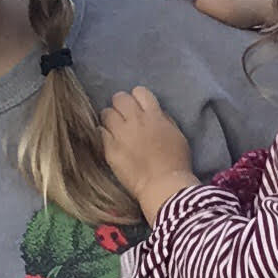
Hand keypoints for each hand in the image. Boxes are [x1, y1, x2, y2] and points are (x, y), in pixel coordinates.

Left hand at [99, 85, 195, 215]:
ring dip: (110, 119)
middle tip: (124, 117)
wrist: (163, 186)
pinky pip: (100, 132)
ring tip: (114, 130)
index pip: (139, 92)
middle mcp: (135, 120)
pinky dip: (104, 134)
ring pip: (106, 113)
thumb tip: (154, 113)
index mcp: (154, 115)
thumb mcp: (177, 134)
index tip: (138, 108)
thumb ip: (164, 119)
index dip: (138, 99)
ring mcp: (120, 134)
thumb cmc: (176, 163)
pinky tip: (109, 142)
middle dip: (121, 105)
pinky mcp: (109, 149)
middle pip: (119, 98)